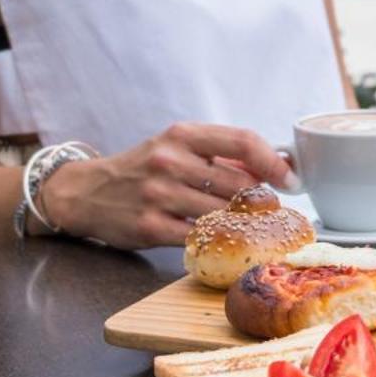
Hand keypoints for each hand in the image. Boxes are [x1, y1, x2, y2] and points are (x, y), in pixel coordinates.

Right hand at [41, 123, 294, 248]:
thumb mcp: (176, 146)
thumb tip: (275, 162)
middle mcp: (170, 161)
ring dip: (242, 223)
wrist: (86, 192)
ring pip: (223, 212)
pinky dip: (215, 241)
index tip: (290, 179)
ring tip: (248, 227)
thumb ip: (220, 153)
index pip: (243, 141)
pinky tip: (220, 241)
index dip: (274, 162)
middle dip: (261, 199)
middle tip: (269, 210)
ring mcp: (159, 195)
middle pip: (239, 182)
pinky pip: (198, 237)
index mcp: (182, 135)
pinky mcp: (150, 227)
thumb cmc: (142, 168)